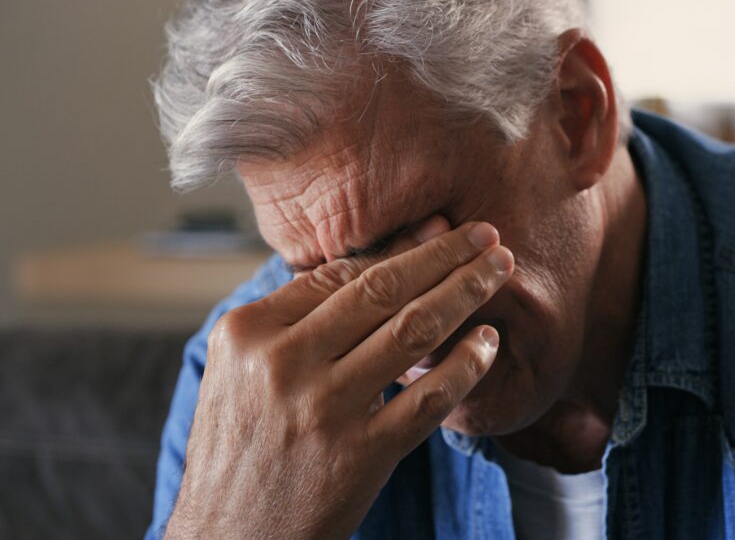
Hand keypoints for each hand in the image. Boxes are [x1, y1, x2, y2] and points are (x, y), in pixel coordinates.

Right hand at [164, 217, 513, 538]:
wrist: (233, 535)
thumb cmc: (241, 446)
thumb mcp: (237, 372)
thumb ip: (290, 321)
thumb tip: (367, 265)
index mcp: (247, 332)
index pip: (339, 273)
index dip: (400, 246)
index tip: (440, 228)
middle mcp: (282, 363)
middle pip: (382, 290)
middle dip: (444, 255)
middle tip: (486, 234)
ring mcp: (324, 410)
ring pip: (412, 331)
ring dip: (465, 293)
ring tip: (498, 270)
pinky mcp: (360, 455)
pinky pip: (428, 397)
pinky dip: (465, 363)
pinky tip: (487, 342)